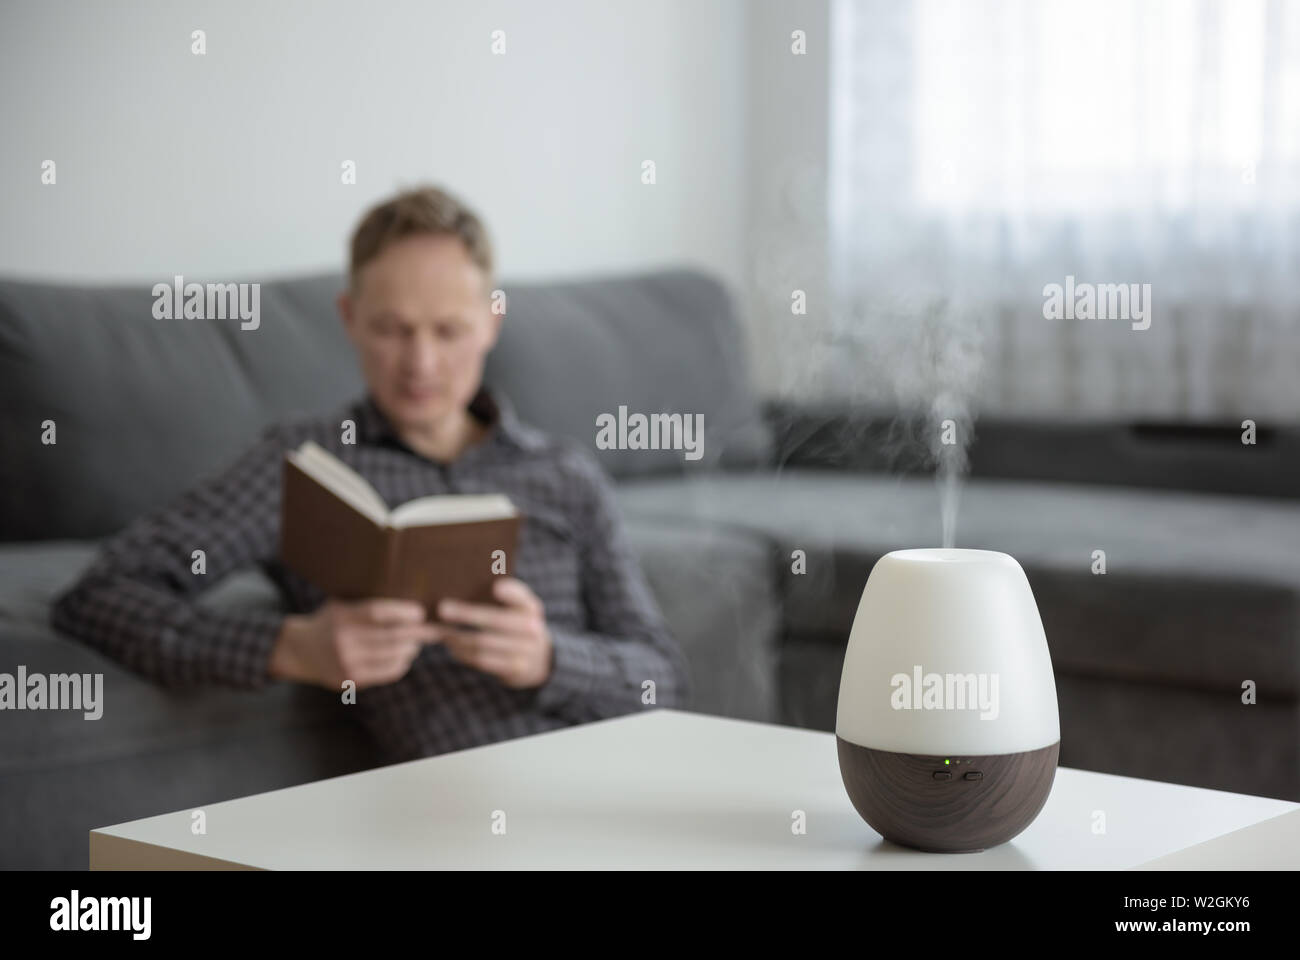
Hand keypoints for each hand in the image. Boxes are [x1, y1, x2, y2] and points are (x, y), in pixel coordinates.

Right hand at [270, 598, 440, 689]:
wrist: (300, 651)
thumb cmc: (330, 621)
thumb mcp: (341, 604)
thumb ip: (366, 602)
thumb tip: (409, 594)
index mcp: (342, 616)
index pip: (378, 613)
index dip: (403, 612)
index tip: (420, 612)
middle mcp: (343, 641)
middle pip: (390, 637)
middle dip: (416, 633)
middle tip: (432, 630)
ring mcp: (346, 662)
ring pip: (391, 656)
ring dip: (411, 649)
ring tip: (418, 642)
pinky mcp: (350, 680)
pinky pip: (386, 673)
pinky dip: (401, 664)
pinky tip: (405, 657)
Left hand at [435, 577, 552, 688]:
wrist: (539, 660)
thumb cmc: (519, 625)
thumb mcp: (521, 608)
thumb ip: (508, 594)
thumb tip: (486, 586)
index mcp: (531, 608)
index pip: (522, 598)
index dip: (510, 593)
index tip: (495, 587)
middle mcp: (532, 629)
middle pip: (495, 621)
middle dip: (466, 614)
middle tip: (442, 608)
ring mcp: (524, 651)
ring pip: (484, 643)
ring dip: (459, 637)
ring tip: (442, 631)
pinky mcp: (514, 669)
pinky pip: (483, 660)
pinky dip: (464, 653)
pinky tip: (452, 646)